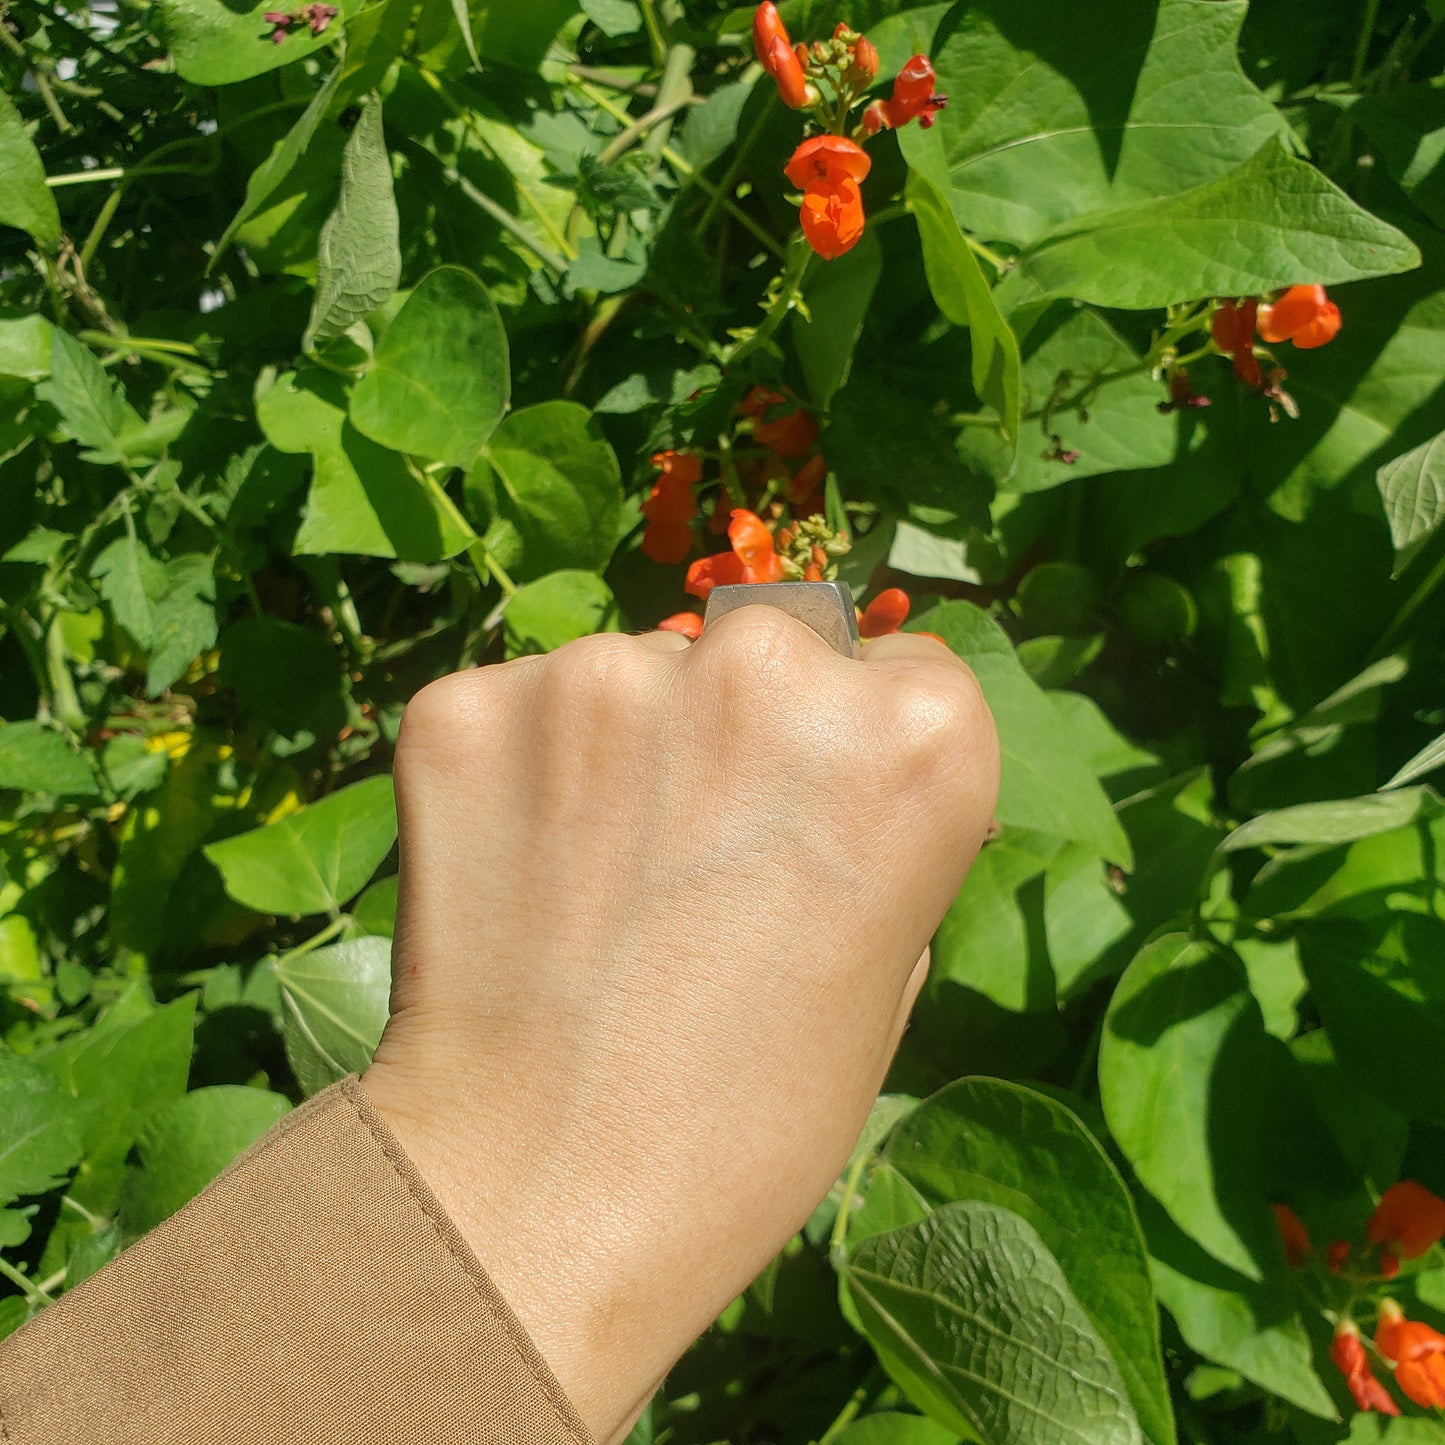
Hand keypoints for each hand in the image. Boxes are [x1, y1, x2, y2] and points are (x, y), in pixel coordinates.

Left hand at [362, 606, 998, 1443]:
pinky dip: (516, 772)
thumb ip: (876, 827)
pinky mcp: (469, 705)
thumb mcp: (890, 970)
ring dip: (622, 749)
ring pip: (631, 677)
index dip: (850, 752)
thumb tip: (825, 768)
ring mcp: (604, 674)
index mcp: (915, 736)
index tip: (808, 823)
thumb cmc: (749, 1121)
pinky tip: (518, 875)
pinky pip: (516, 712)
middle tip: (692, 859)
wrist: (535, 1201)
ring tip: (598, 885)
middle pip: (764, 653)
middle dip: (738, 732)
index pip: (900, 671)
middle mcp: (766, 666)